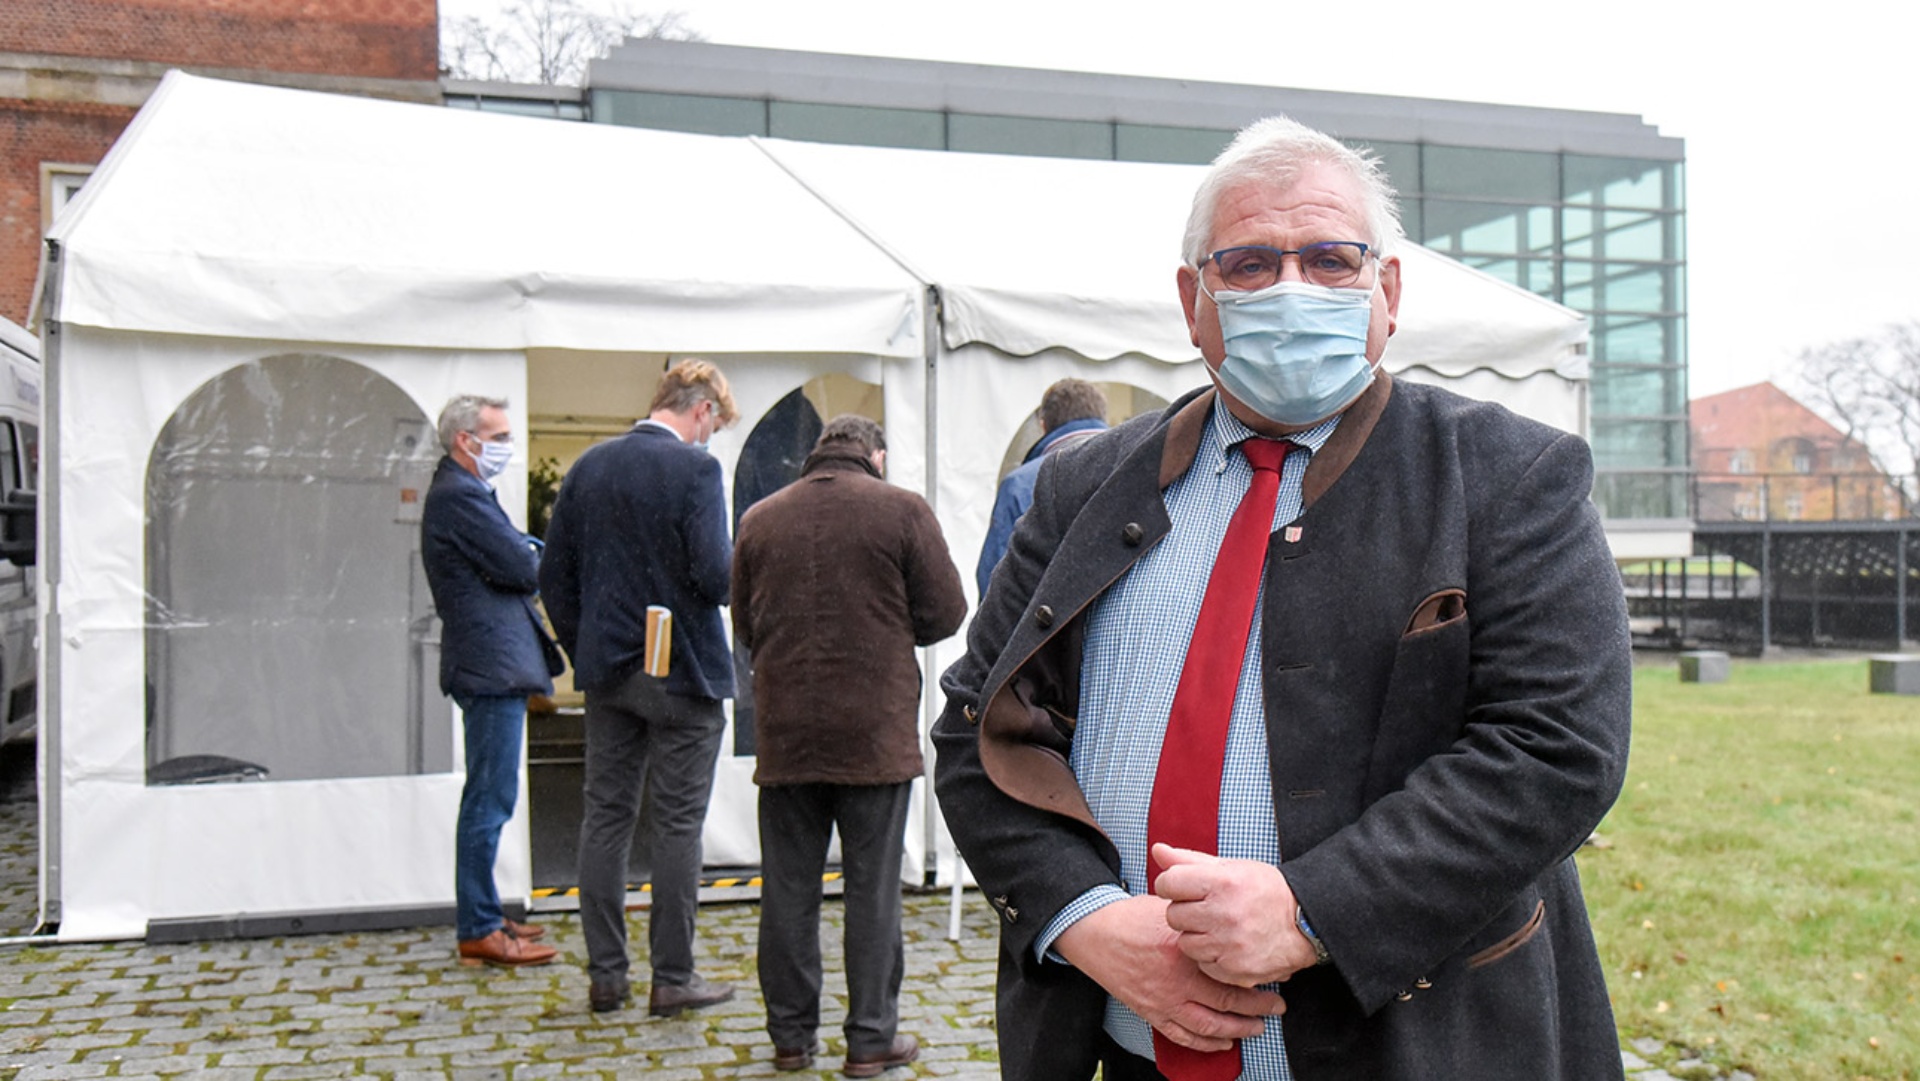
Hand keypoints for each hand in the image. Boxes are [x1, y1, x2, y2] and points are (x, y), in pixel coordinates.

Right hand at [1053, 893, 1285, 1051]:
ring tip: (1256, 1028)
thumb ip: (1199, 916)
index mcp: (1185, 950)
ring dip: (1237, 1030)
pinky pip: (1183, 1036)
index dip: (1256, 975)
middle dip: (1258, 1007)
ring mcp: (1164, 1000)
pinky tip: (1222, 1043)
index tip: (1274, 974)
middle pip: (1227, 1001)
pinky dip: (1205, 1043)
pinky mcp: (1151, 1012)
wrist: (1095, 934)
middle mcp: (1177, 979)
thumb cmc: (1131, 918)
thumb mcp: (1170, 908)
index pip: (1230, 968)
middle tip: (1277, 1006)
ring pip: (1209, 1025)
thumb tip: (1229, 917)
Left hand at [1152, 843, 1319, 986]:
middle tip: (1206, 910)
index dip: (1172, 886)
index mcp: (1222, 882)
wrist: (1304, 922)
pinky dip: (1211, 958)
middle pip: (1173, 916)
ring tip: (1218, 928)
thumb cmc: (1264, 891)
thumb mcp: (1230, 867)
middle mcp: (1225, 913)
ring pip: (1185, 943)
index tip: (1184, 889)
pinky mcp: (1236, 970)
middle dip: (1185, 912)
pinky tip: (1227, 946)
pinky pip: (1203, 965)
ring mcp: (1230, 944)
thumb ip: (1189, 861)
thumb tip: (1157, 850)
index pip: (1168, 883)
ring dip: (1197, 937)